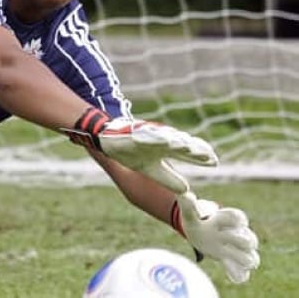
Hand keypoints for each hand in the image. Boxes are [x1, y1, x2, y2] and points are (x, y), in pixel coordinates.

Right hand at [63, 108, 218, 192]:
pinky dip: (157, 137)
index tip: (215, 163)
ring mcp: (149, 136)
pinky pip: (148, 135)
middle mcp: (161, 141)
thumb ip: (168, 178)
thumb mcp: (151, 170)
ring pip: (168, 137)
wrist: (108, 141)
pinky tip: (166, 140)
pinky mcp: (136, 133)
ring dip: (178, 141)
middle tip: (208, 155)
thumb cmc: (131, 153)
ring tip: (189, 146)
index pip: (188, 153)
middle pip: (182, 144)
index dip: (200, 157)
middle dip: (194, 149)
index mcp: (167, 149)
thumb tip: (187, 190)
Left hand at [175, 192, 259, 282]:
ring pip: (250, 256)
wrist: (199, 234)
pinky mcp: (229, 261)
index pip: (237, 218)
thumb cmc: (196, 221)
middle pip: (249, 239)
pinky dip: (239, 274)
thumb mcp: (190, 215)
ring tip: (237, 260)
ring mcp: (234, 250)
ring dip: (247, 260)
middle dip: (245, 241)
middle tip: (236, 241)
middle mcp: (234, 235)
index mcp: (226, 221)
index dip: (235, 218)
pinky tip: (235, 276)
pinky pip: (241, 271)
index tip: (225, 217)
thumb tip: (184, 195)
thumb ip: (188, 206)